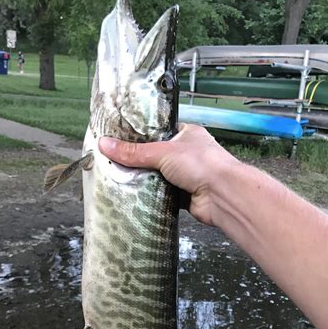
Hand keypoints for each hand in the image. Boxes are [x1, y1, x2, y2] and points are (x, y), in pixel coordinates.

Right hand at [99, 123, 240, 225]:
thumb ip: (134, 152)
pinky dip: (151, 196)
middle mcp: (188, 154)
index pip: (159, 132)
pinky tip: (134, 196)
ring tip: (118, 178)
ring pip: (158, 177)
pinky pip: (162, 195)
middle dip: (140, 162)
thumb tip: (104, 145)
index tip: (119, 140)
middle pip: (156, 157)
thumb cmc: (201, 164)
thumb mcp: (163, 152)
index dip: (140, 136)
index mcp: (187, 134)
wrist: (223, 195)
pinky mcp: (184, 196)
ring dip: (144, 180)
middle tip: (114, 162)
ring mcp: (186, 176)